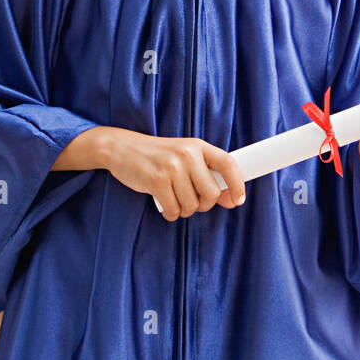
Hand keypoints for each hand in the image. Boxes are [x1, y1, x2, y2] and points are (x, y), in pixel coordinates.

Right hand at [99, 127, 245, 220]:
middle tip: (191, 199)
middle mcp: (187, 154)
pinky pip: (174, 211)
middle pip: (211, 193)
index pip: (227, 163)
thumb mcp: (183, 155)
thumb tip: (231, 198)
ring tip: (173, 197)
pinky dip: (171, 213)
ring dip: (184, 209)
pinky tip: (164, 203)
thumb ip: (205, 173)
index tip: (238, 200)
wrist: (121, 148)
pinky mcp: (156, 181)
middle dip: (203, 204)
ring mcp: (171, 167)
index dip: (237, 184)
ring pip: (192, 206)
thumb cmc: (157, 156)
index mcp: (197, 146)